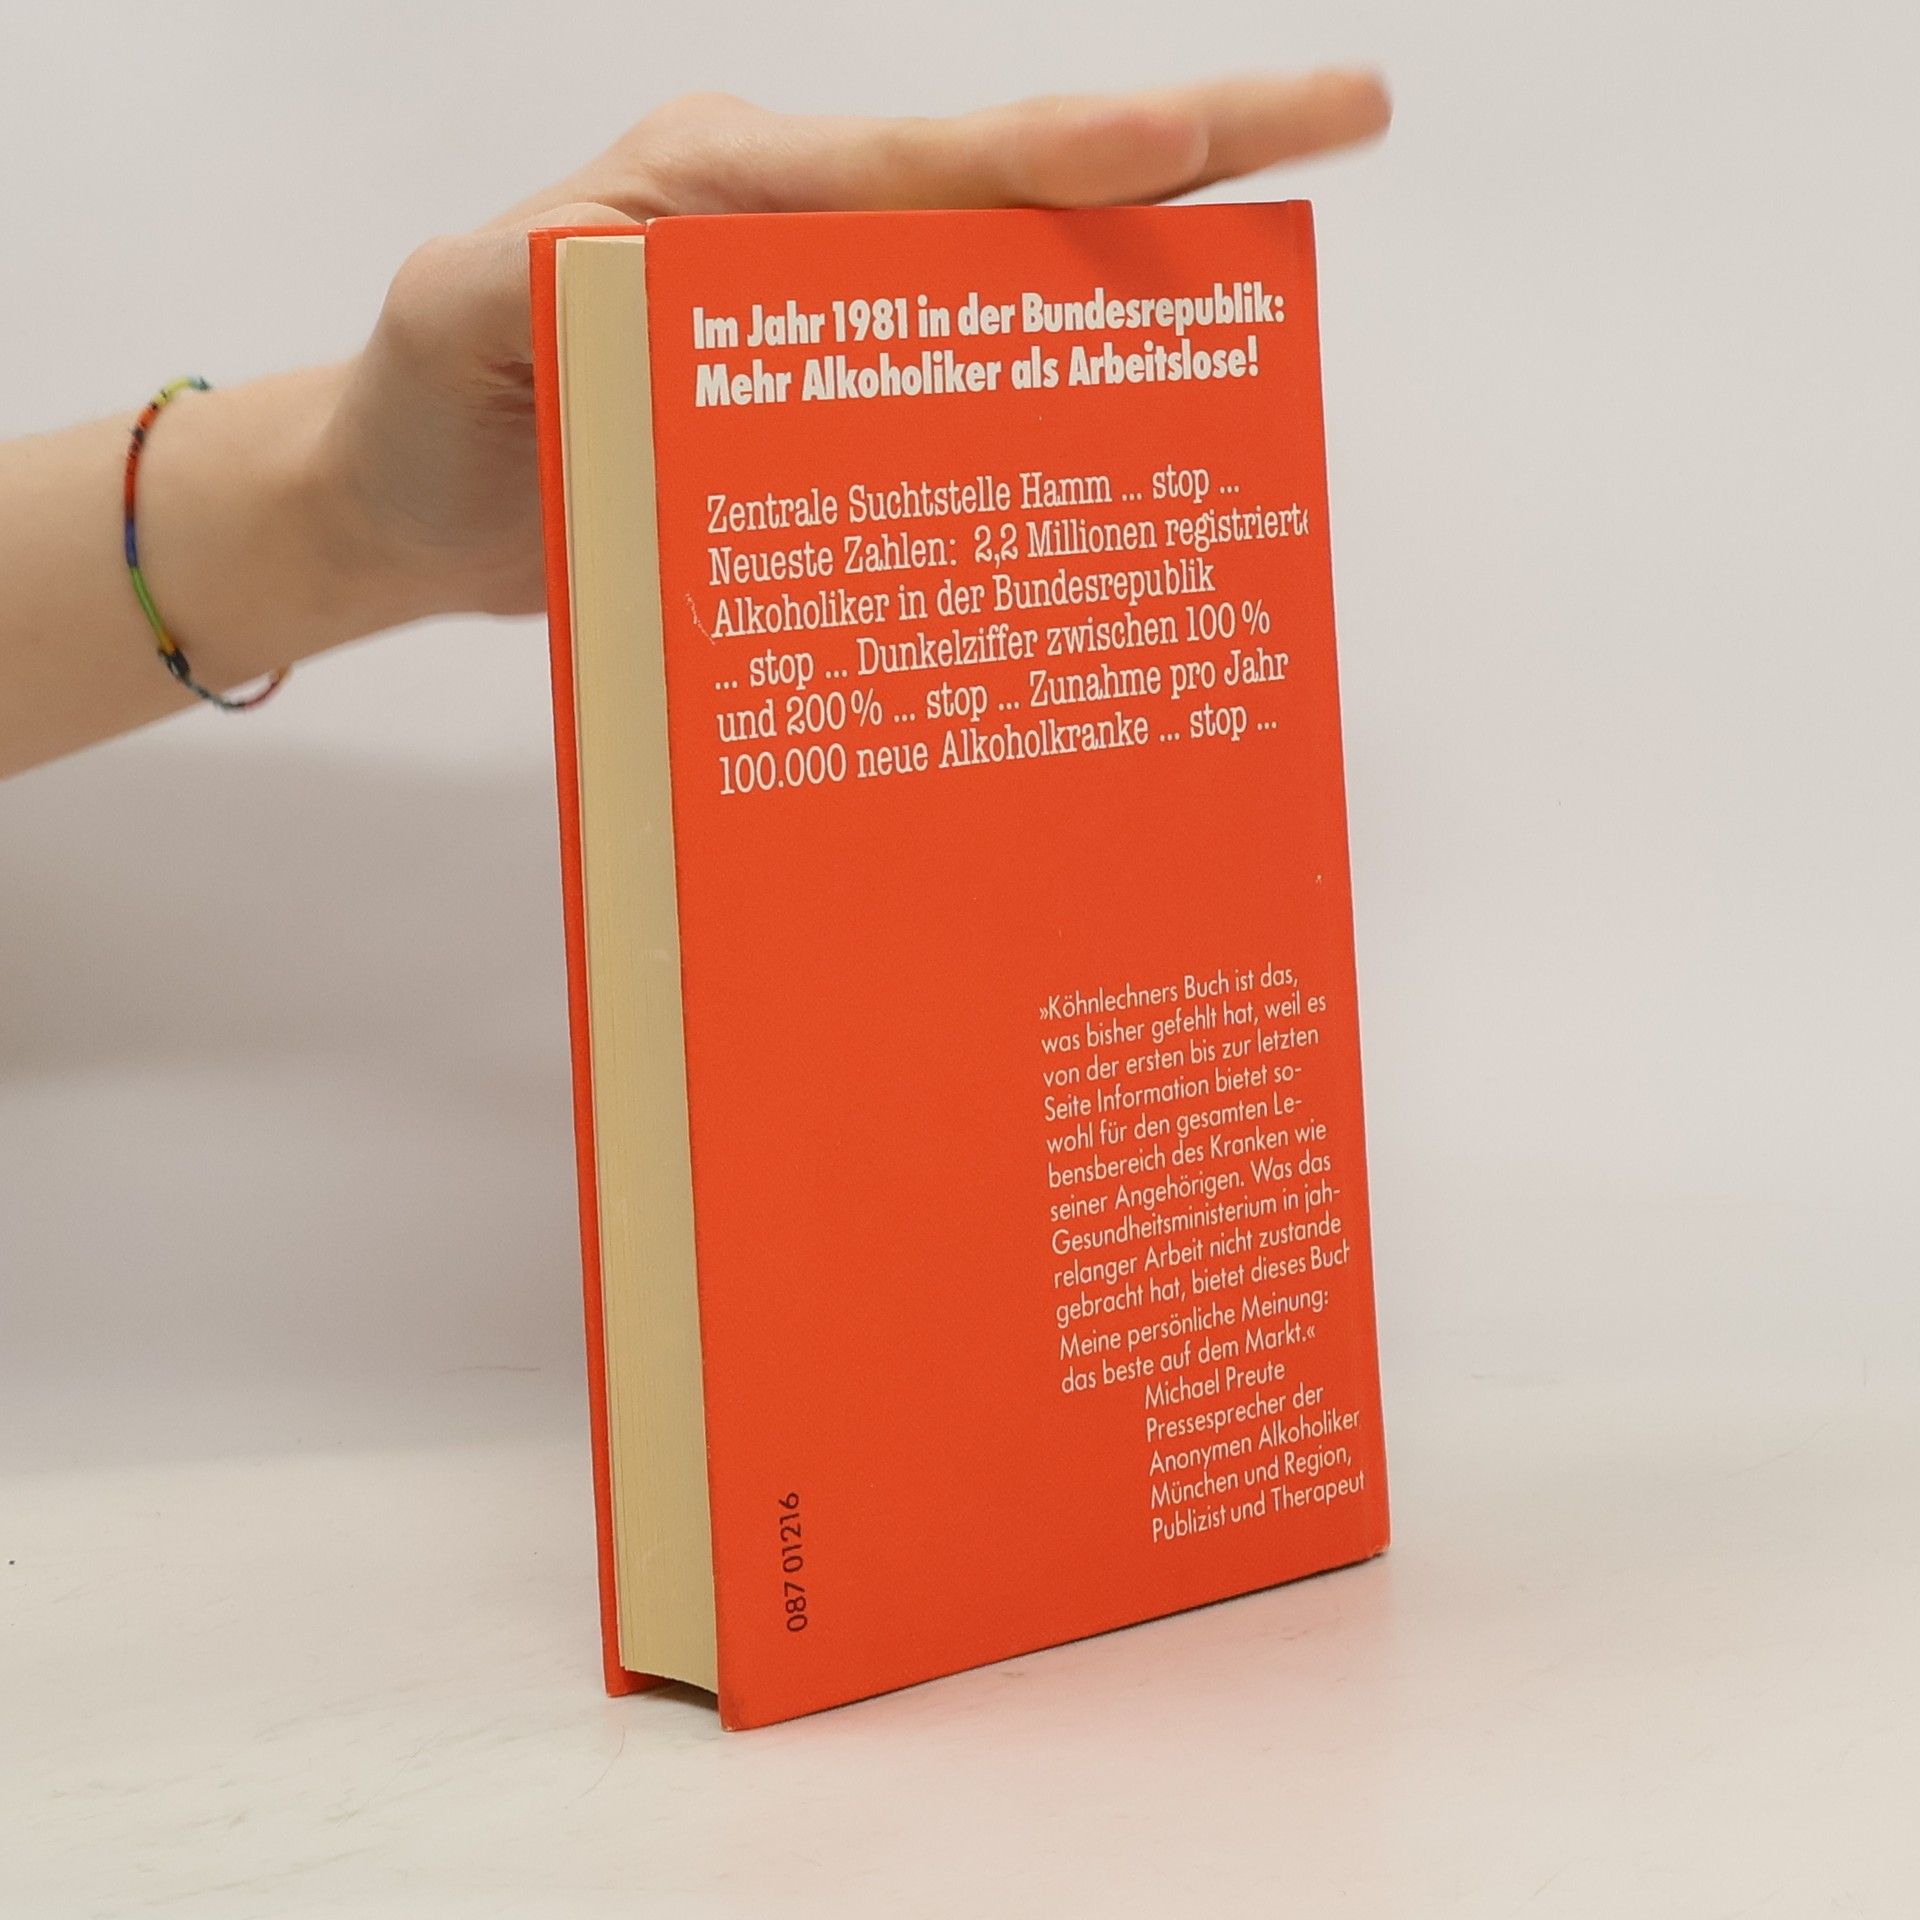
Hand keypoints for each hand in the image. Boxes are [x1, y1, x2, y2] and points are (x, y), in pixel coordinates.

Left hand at [319, 75, 1390, 626]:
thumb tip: (645, 265)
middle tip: (1344, 117)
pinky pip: (964, 397)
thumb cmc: (431, 405)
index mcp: (723, 191)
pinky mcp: (833, 414)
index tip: (1181, 141)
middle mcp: (798, 239)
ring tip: (1286, 277)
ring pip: (1011, 290)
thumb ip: (538, 282)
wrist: (421, 505)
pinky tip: (1142, 429)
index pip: (915, 162)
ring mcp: (827, 327)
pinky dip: (1057, 401)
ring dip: (1147, 280)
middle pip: (1009, 192)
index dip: (1056, 154)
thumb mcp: (455, 319)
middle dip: (1180, 154)